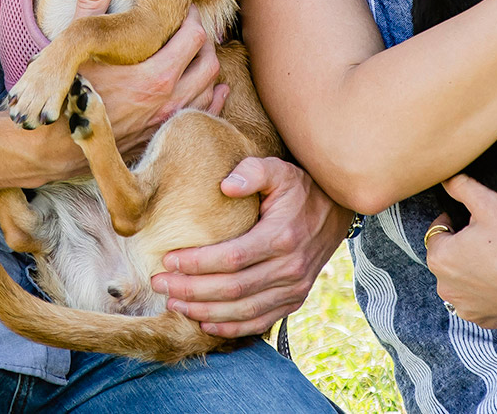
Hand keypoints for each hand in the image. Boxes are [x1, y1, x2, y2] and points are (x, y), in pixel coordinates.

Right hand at [70, 0, 227, 158]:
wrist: (56, 146)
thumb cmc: (65, 92)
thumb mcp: (76, 44)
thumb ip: (94, 1)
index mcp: (154, 75)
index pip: (194, 37)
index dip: (193, 18)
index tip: (184, 8)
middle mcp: (167, 101)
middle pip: (209, 63)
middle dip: (205, 41)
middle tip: (194, 28)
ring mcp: (168, 122)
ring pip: (210, 90)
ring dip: (209, 69)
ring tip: (200, 52)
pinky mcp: (164, 137)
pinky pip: (203, 115)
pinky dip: (213, 99)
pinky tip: (212, 88)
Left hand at [151, 158, 353, 336]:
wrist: (336, 211)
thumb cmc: (299, 188)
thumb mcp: (279, 169)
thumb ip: (252, 171)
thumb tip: (226, 186)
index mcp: (281, 236)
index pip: (231, 257)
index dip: (197, 263)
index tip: (168, 259)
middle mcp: (290, 267)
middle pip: (232, 289)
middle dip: (191, 290)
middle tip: (160, 283)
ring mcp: (294, 288)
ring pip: (243, 310)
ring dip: (204, 311)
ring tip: (173, 304)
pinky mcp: (295, 300)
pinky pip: (260, 321)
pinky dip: (231, 326)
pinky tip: (204, 321)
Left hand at [425, 174, 496, 328]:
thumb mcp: (488, 204)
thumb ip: (462, 187)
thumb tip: (446, 178)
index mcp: (439, 258)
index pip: (438, 232)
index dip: (454, 222)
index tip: (472, 221)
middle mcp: (445, 287)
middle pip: (447, 259)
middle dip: (460, 247)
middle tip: (487, 239)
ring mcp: (463, 308)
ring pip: (460, 282)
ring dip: (469, 271)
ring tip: (495, 259)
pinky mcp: (483, 321)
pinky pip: (476, 303)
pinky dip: (484, 293)